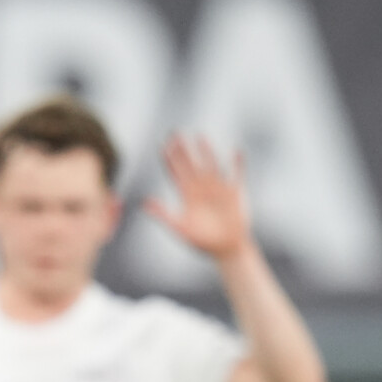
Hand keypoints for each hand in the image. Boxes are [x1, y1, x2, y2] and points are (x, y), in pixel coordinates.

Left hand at [145, 134, 251, 262]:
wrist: (225, 249)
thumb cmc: (201, 242)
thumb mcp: (179, 227)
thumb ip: (162, 214)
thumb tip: (143, 203)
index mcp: (187, 196)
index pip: (176, 173)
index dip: (169, 160)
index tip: (162, 145)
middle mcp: (201, 188)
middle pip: (190, 164)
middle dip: (183, 149)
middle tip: (174, 132)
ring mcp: (218, 189)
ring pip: (211, 165)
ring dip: (206, 152)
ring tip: (200, 137)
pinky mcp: (234, 193)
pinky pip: (236, 175)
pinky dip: (237, 164)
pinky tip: (236, 152)